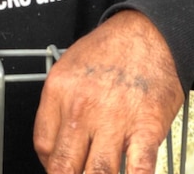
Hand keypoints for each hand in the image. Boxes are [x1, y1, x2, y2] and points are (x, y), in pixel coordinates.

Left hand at [34, 10, 184, 172]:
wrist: (150, 32)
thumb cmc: (110, 50)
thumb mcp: (69, 67)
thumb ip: (58, 104)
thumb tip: (55, 144)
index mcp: (59, 91)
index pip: (43, 146)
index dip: (49, 166)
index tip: (60, 169)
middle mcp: (82, 107)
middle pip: (63, 167)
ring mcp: (114, 119)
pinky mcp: (146, 127)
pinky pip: (137, 168)